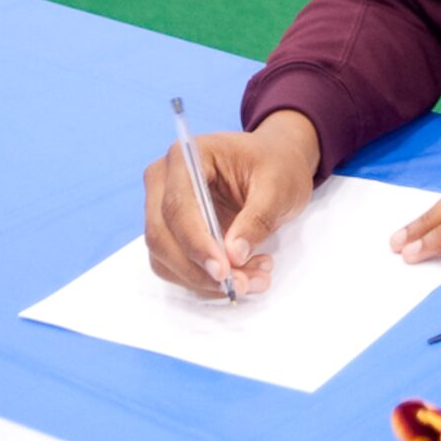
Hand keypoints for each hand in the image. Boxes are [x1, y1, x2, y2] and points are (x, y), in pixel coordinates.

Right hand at [142, 108, 322, 297]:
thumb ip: (256, 219)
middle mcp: (163, 180)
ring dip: (203, 280)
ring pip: (165, 257)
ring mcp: (162, 208)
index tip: (222, 271)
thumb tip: (233, 255)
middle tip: (242, 284)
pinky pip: (175, 266)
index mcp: (186, 156)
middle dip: (199, 269)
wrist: (276, 162)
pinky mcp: (171, 232)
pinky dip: (204, 280)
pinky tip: (243, 274)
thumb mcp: (278, 187)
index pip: (177, 206)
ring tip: (254, 278)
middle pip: (161, 235)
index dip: (196, 243)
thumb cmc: (276, 165)